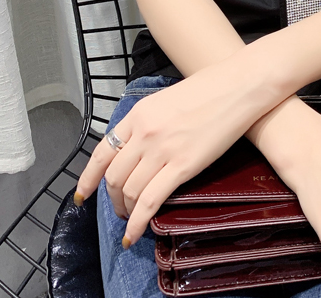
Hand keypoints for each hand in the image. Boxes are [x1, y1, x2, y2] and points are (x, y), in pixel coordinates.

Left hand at [73, 56, 277, 244]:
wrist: (237, 87)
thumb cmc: (209, 89)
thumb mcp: (166, 100)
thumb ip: (147, 122)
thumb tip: (138, 146)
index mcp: (138, 114)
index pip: (102, 153)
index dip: (88, 179)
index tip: (82, 195)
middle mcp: (144, 133)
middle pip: (114, 177)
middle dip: (111, 199)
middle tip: (118, 209)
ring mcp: (162, 150)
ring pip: (129, 192)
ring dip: (125, 212)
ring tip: (130, 220)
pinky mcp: (182, 166)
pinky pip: (150, 202)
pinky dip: (137, 223)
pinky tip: (135, 234)